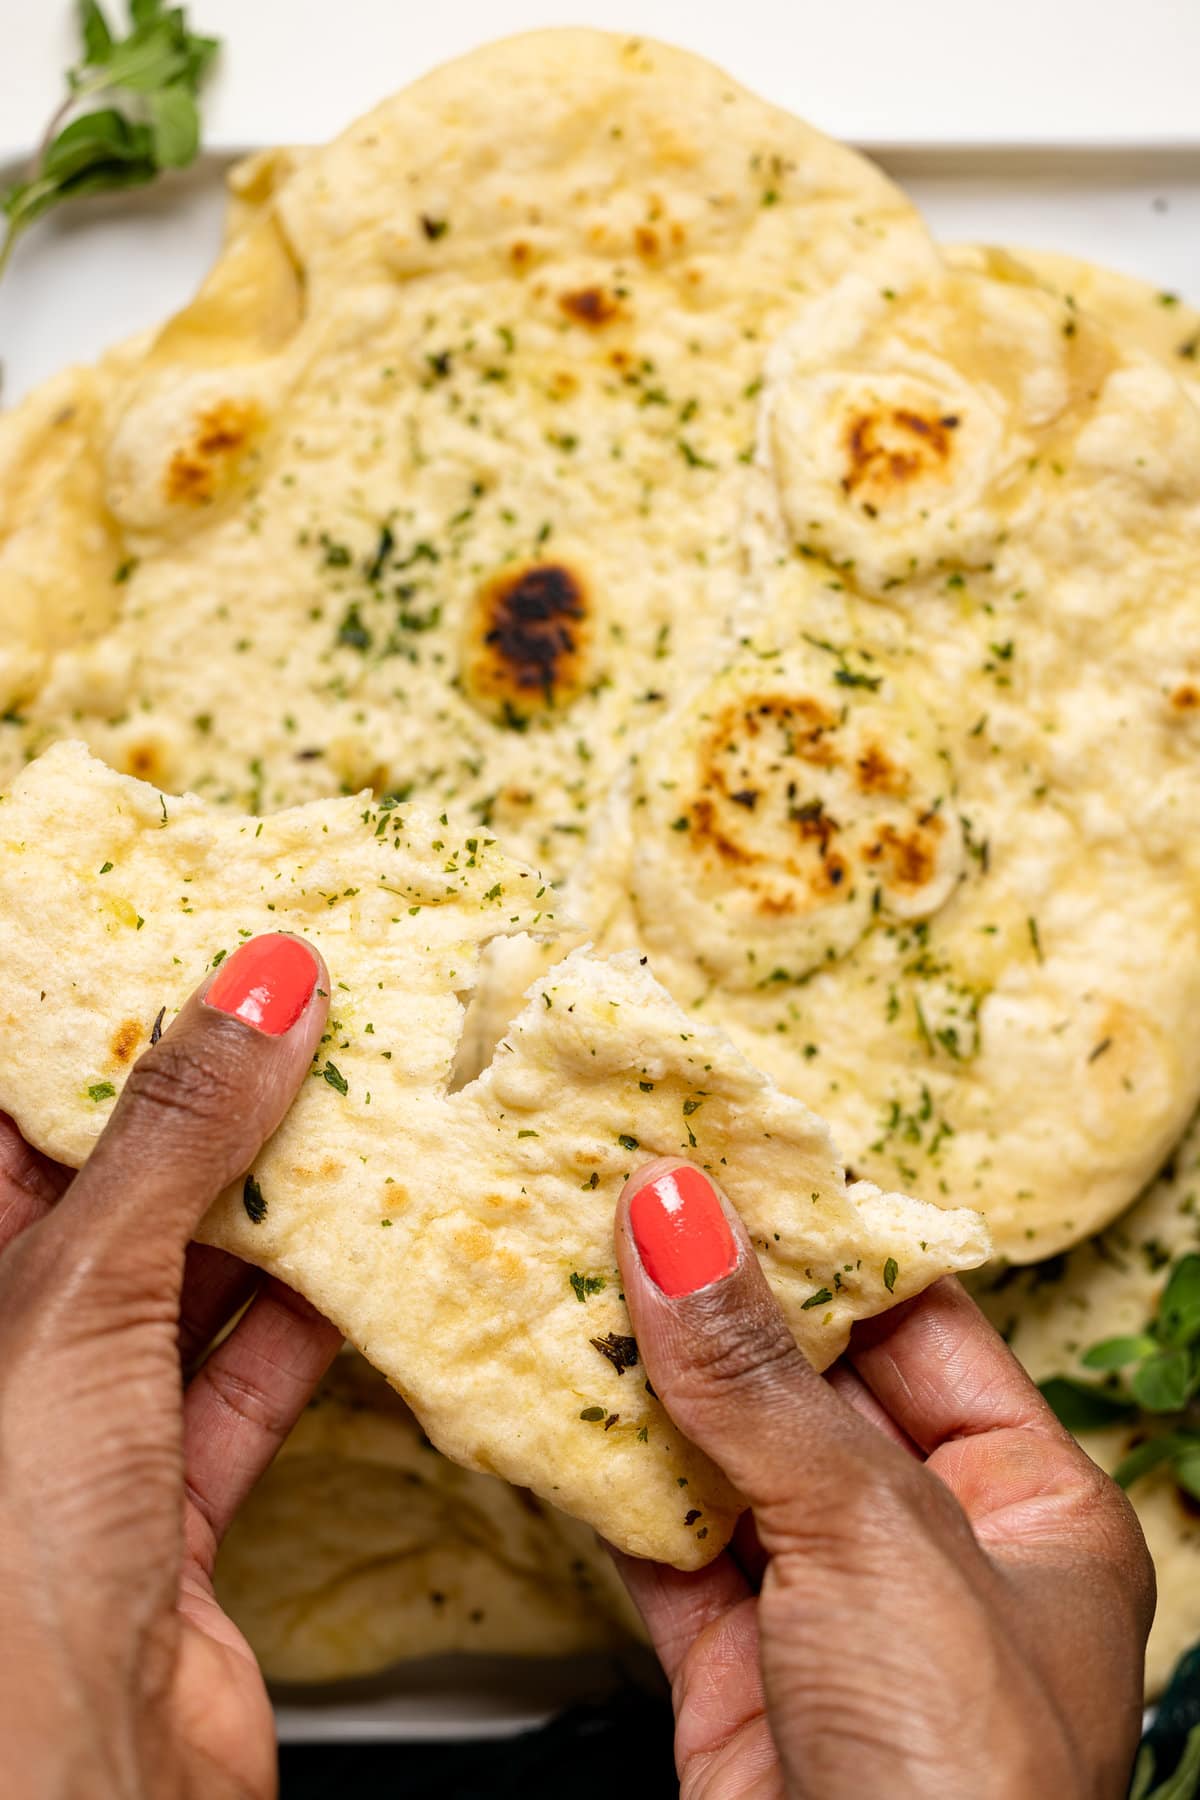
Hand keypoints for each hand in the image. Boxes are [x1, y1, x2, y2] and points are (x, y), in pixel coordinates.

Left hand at [0, 934, 341, 1799]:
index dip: (95, 1023)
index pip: (10, 1119)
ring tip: (360, 1099)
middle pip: (108, 1189)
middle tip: (304, 1003)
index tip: (190, 940)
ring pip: (187, 1280)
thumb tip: (262, 985)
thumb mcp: (71, 1301)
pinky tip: (377, 1253)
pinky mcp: (171, 1507)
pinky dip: (319, 1318)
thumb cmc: (0, 1562)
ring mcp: (80, 1435)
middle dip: (207, 1100)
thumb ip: (174, 1140)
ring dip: (278, 1203)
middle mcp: (2, 1355)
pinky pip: (250, 1379)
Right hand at [614, 1159, 1154, 1799]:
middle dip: (715, 1304)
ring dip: (647, 1382)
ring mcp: (828, 1614)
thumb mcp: (874, 1537)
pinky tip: (556, 1403)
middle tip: (620, 1199)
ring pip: (725, 1461)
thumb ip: (759, 1379)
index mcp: (1031, 1506)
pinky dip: (607, 1479)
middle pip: (809, 1387)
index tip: (725, 1162)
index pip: (919, 1325)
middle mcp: (933, 1552)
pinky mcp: (733, 1675)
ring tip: (566, 1271)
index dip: (820, 1242)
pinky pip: (664, 1546)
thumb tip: (681, 1217)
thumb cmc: (964, 1787)